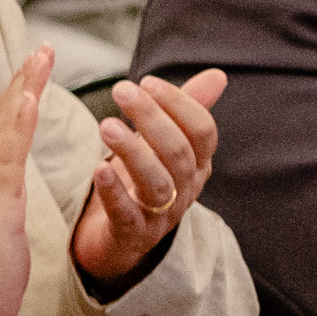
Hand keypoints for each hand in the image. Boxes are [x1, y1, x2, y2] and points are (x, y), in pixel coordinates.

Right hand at [0, 48, 54, 315]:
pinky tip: (28, 100)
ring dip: (22, 90)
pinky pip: (8, 157)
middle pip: (1, 118)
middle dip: (22, 80)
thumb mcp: (1, 225)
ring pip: (4, 128)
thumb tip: (9, 180)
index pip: (3, 130)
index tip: (36, 68)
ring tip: (39, 59)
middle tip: (43, 48)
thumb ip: (3, 198)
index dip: (19, 96)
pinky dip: (17, 124)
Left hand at [68, 69, 223, 287]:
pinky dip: (114, 192)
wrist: (120, 240)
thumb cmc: (141, 181)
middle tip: (122, 91)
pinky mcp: (132, 235)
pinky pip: (127, 214)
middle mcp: (186, 189)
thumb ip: (185, 110)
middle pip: (178, 152)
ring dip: (133, 152)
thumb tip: (218, 75)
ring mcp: (162, 215)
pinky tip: (98, 169)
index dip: (179, 104)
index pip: (202, 131)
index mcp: (197, 165)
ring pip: (157, 183)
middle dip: (152, 119)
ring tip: (106, 125)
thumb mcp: (162, 144)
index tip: (147, 81)